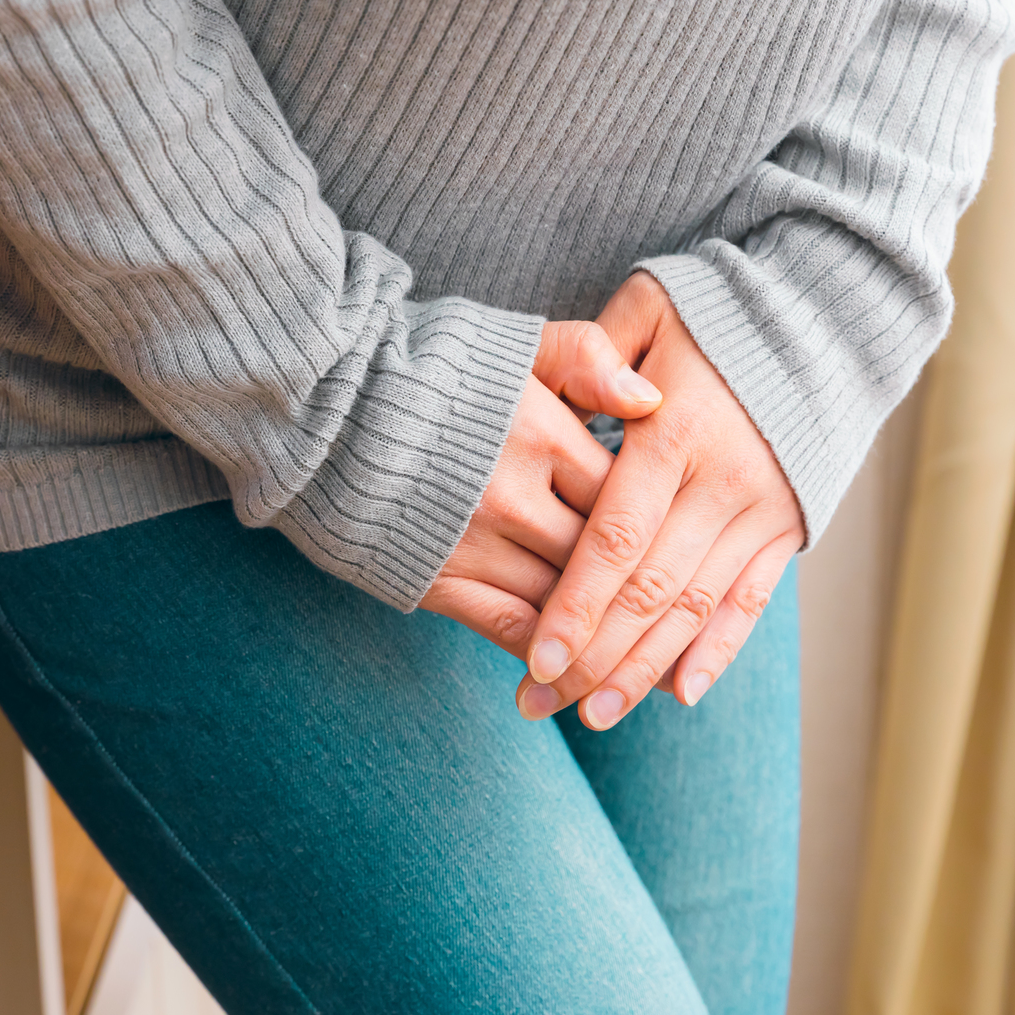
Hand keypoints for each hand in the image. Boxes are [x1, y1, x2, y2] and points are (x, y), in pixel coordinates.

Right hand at [420, 321, 662, 654]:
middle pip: (604, 560)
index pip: (628, 495)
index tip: (691, 546)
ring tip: (655, 672)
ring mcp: (474, 544)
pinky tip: (577, 670)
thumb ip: (587, 359)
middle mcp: (515, 496)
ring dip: (609, 638)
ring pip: (565, 606)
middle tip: (694, 628)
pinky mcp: (436, 579)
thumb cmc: (429, 366)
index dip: (664, 523)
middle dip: (648, 595)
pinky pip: (509, 629)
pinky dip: (548, 653)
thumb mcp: (513, 342)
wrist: (321, 402)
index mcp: (542, 434)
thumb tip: (654, 399)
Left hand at [516, 273, 802, 728]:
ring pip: (696, 610)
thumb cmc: (715, 309)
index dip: (577, 604)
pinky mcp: (789, 528)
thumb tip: (583, 406)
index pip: (618, 537)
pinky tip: (676, 695)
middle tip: (539, 702)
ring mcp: (763, 510)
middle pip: (653, 591)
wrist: (827, 316)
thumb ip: (593, 352)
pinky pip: (749, 603)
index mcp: (679, 429)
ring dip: (642, 670)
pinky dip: (715, 653)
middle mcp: (725, 480)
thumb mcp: (650, 306)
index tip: (536, 656)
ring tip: (591, 715)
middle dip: (594, 656)